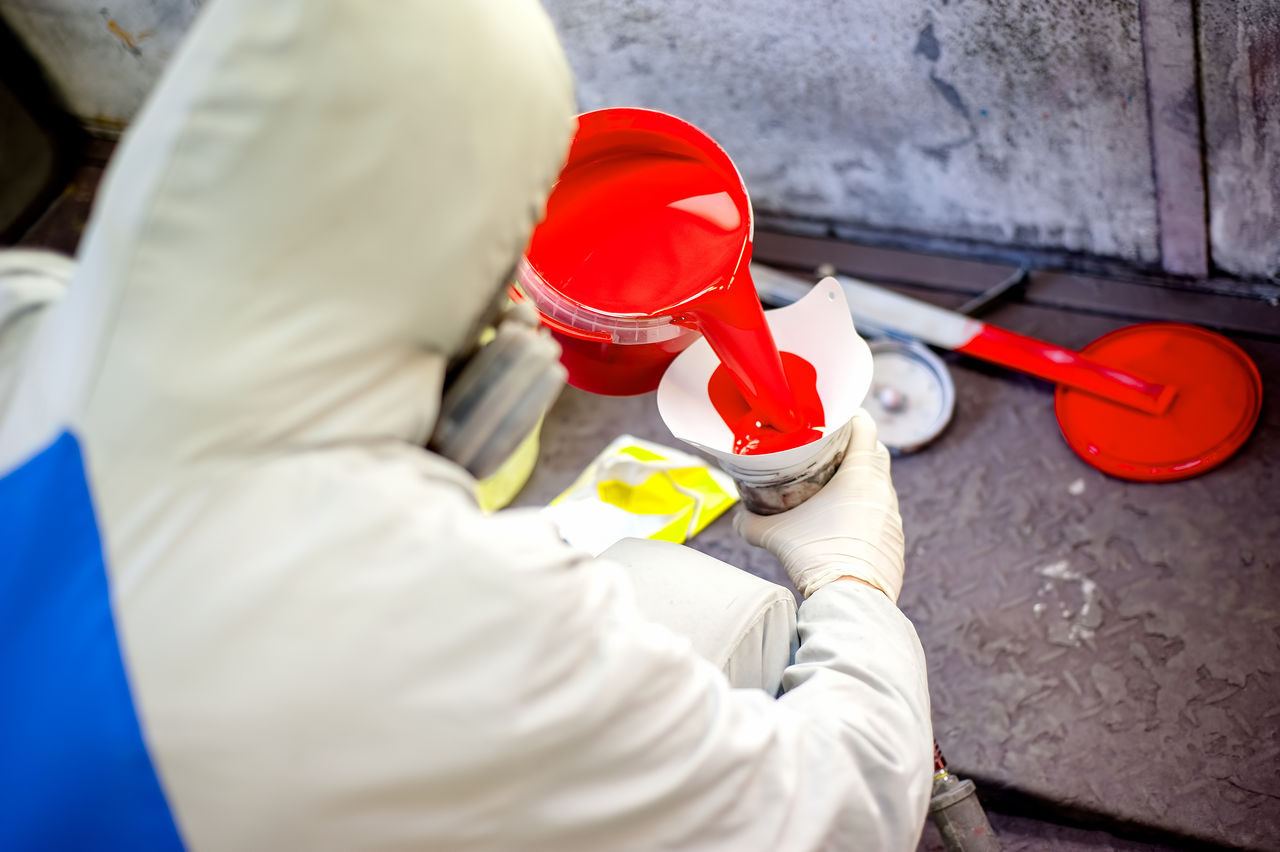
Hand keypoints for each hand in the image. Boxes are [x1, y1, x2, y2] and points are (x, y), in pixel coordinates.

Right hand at [734, 409, 904, 600]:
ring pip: (880, 488)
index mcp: (862, 476)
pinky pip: (882, 518)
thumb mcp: (776, 535)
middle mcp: (884, 492)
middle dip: (856, 449)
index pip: (866, 429)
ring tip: (834, 490)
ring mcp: (893, 519)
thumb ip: (751, 523)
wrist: (851, 600)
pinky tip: (845, 526)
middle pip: (876, 454)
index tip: (834, 418)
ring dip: (861, 484)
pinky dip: (866, 514)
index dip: (852, 417)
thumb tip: (737, 519)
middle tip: (830, 452)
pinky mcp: (895, 544)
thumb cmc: (816, 557)